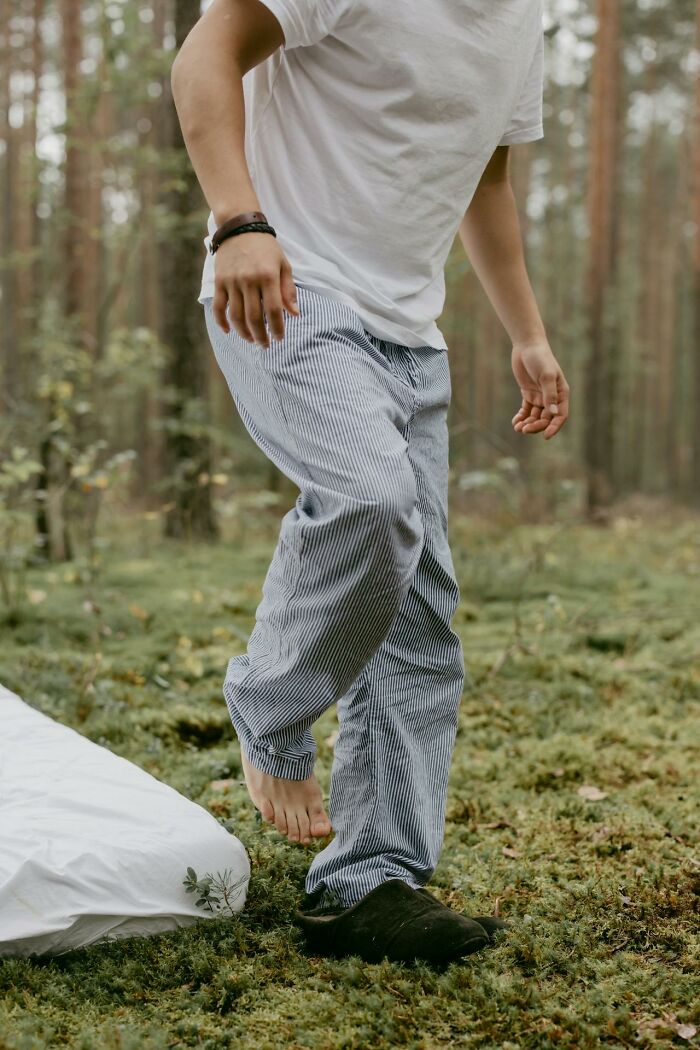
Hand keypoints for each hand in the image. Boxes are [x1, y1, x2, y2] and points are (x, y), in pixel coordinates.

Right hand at [212, 232, 299, 346]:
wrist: (240, 227)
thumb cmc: (266, 248)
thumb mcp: (283, 265)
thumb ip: (288, 290)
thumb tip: (294, 314)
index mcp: (268, 276)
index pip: (273, 310)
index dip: (276, 328)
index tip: (279, 339)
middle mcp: (249, 280)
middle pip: (254, 317)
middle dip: (261, 336)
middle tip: (265, 345)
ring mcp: (232, 281)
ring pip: (236, 316)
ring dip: (244, 332)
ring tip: (251, 339)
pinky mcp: (220, 281)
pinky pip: (219, 307)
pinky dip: (222, 322)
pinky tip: (229, 331)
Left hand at [511, 339, 569, 439]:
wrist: (527, 346)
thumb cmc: (540, 358)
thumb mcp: (546, 375)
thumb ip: (549, 394)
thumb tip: (553, 413)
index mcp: (561, 393)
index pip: (561, 415)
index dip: (554, 427)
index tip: (546, 437)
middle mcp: (552, 397)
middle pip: (546, 418)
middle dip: (536, 426)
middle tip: (524, 429)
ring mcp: (540, 396)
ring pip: (535, 416)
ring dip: (528, 424)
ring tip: (517, 427)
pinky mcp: (528, 394)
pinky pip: (526, 410)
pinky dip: (521, 417)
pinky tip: (515, 422)